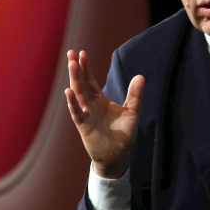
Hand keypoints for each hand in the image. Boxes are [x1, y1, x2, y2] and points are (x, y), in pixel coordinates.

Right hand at [64, 50, 144, 178]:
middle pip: (81, 83)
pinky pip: (77, 113)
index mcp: (100, 100)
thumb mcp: (133, 111)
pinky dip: (72, 103)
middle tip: (71, 52)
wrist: (118, 156)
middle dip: (76, 68)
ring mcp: (86, 114)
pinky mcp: (84, 126)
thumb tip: (140, 76)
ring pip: (78, 94)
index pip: (90, 80)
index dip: (86, 67)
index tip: (82, 53)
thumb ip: (135, 95)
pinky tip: (68, 91)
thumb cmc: (124, 134)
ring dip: (75, 79)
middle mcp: (90, 105)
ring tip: (71, 65)